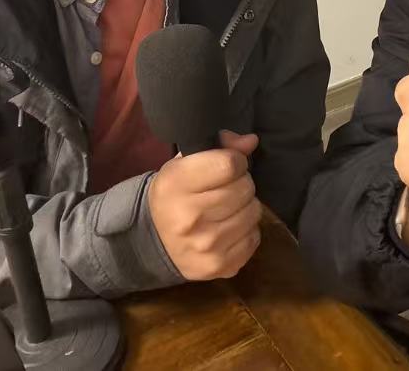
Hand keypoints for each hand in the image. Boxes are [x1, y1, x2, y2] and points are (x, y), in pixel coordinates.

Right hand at [147, 130, 261, 280]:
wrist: (153, 242)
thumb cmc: (173, 195)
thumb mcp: (184, 164)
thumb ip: (219, 146)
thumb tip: (251, 141)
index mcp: (177, 184)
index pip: (229, 164)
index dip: (235, 160)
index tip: (229, 165)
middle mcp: (190, 217)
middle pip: (245, 188)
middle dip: (241, 183)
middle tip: (226, 188)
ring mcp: (207, 245)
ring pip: (254, 212)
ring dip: (246, 206)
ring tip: (228, 208)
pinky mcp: (221, 266)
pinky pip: (254, 237)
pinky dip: (246, 230)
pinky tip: (228, 228)